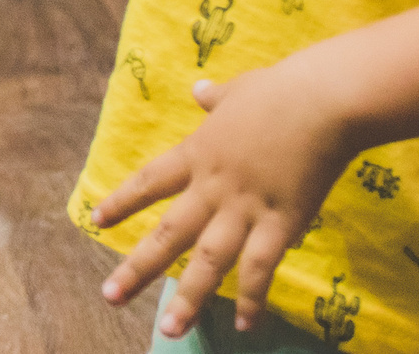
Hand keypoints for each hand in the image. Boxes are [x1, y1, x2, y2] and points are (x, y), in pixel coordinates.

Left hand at [90, 65, 352, 336]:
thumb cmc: (282, 89)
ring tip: (170, 330)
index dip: (122, 202)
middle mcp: (213, 186)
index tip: (94, 220)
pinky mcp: (283, 222)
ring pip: (208, 261)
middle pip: (168, 233)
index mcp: (198, 152)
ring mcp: (246, 207)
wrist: (323, 100)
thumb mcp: (238, 89)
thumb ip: (215, 98)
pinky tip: (245, 326)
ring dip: (189, 297)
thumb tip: (200, 89)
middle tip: (110, 296)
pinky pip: (261, 268)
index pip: (149, 182)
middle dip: (138, 268)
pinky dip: (252, 297)